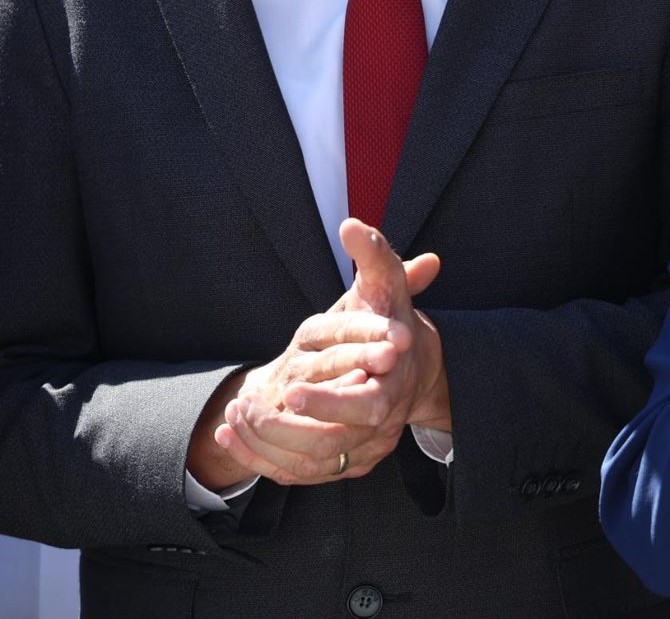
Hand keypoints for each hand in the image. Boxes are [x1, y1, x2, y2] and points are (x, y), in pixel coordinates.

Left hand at [199, 222, 444, 486]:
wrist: (411, 368)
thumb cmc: (391, 322)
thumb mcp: (386, 286)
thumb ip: (374, 255)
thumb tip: (351, 224)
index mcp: (396, 384)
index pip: (367, 406)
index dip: (330, 403)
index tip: (292, 390)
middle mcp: (382, 423)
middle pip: (333, 444)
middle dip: (287, 430)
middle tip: (250, 406)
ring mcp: (363, 447)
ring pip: (310, 464)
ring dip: (267, 443)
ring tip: (235, 415)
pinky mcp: (342, 463)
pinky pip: (297, 473)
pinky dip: (260, 459)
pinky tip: (228, 436)